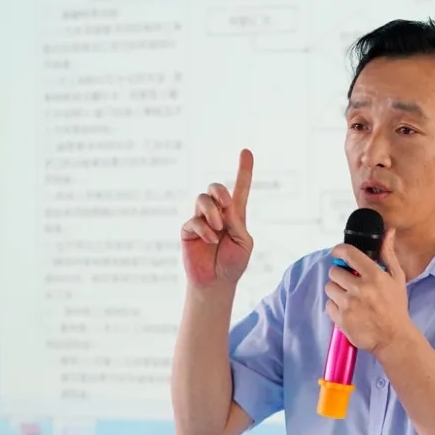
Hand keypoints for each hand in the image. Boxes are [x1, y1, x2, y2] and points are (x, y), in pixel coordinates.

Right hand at [181, 149, 254, 287]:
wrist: (217, 283)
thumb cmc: (233, 264)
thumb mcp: (244, 242)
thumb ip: (236, 222)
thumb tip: (223, 207)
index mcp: (235, 215)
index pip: (240, 188)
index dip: (244, 170)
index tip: (246, 151)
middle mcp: (217, 214)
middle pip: (215, 188)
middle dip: (219, 190)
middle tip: (226, 204)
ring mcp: (201, 221)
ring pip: (202, 200)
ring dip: (212, 211)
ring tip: (219, 227)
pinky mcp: (188, 231)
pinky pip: (194, 220)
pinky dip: (205, 229)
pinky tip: (211, 240)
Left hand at [324, 228, 411, 354]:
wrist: (393, 337)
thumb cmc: (395, 307)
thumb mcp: (397, 278)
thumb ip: (388, 253)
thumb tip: (388, 232)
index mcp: (374, 276)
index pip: (348, 254)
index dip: (339, 250)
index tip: (338, 252)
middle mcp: (360, 289)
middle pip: (334, 271)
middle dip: (340, 275)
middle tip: (349, 281)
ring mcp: (349, 305)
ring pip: (330, 288)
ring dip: (337, 290)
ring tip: (349, 296)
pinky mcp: (342, 319)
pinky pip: (329, 305)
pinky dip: (336, 306)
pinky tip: (348, 309)